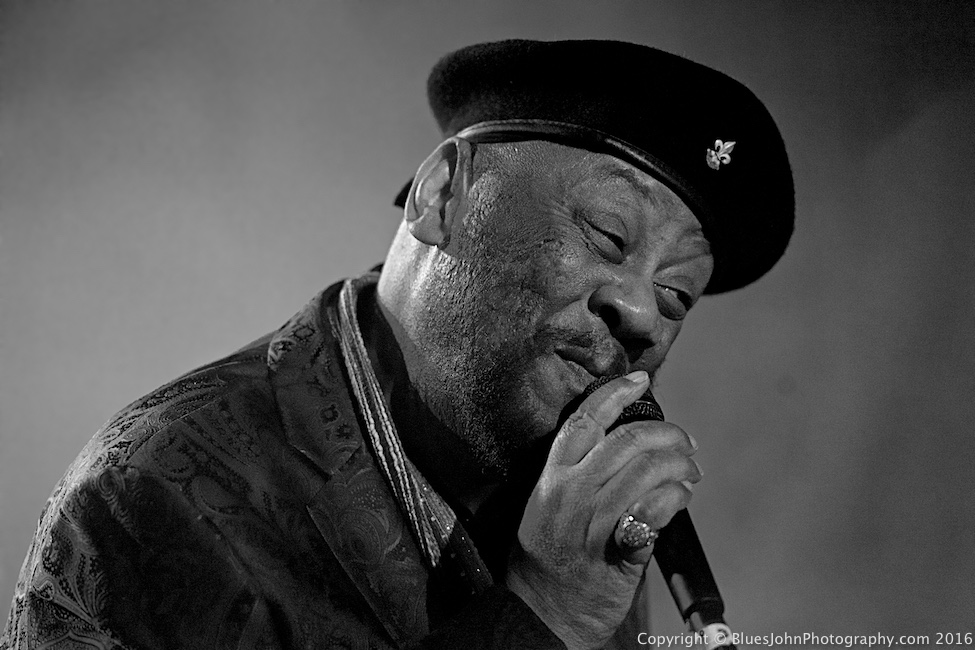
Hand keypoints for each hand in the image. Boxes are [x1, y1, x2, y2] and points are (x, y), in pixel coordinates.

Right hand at [505, 371, 700, 649]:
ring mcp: (594, 521)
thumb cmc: (546, 559)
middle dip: (668, 435)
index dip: (615, 392)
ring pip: (649, 470)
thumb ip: (577, 474)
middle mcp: (571, 493)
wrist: (542, 612)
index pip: (585, 420)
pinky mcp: (618, 549)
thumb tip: (625, 444)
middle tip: (685, 443)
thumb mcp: (546, 505)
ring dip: (680, 465)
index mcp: (552, 477)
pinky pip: (657, 510)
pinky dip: (677, 498)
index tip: (640, 379)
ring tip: (690, 472)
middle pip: (628, 440)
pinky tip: (682, 499)